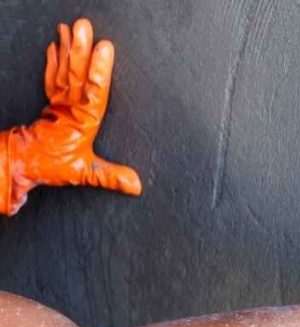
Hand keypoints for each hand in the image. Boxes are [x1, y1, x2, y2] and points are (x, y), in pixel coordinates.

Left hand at [1, 18, 139, 215]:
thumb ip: (110, 177)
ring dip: (68, 48)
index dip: (99, 70)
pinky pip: (52, 77)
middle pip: (76, 74)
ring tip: (71, 27)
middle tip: (83, 26)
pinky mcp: (51, 102)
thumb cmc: (51, 166)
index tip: (104, 48)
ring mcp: (58, 102)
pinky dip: (54, 60)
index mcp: (82, 122)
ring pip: (64, 71)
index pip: (93, 92)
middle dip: (80, 49)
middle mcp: (69, 107)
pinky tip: (56, 45)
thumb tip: (137, 185)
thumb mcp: (83, 174)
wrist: (20, 163)